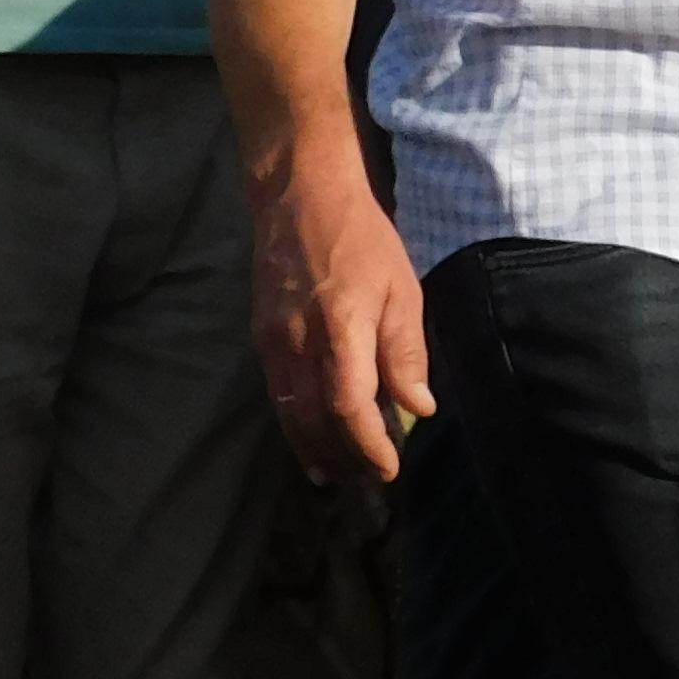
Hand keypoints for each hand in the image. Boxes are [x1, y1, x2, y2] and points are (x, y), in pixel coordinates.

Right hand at [252, 150, 426, 482]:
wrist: (299, 198)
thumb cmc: (363, 240)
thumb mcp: (402, 289)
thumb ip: (406, 351)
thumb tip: (419, 407)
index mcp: (341, 327)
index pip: (348, 404)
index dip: (367, 443)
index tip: (387, 468)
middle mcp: (298, 341)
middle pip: (314, 418)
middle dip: (341, 455)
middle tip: (366, 479)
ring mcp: (272, 340)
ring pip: (288, 411)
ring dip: (311, 447)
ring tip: (334, 474)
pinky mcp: (259, 336)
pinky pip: (276, 392)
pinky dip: (293, 421)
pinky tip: (309, 435)